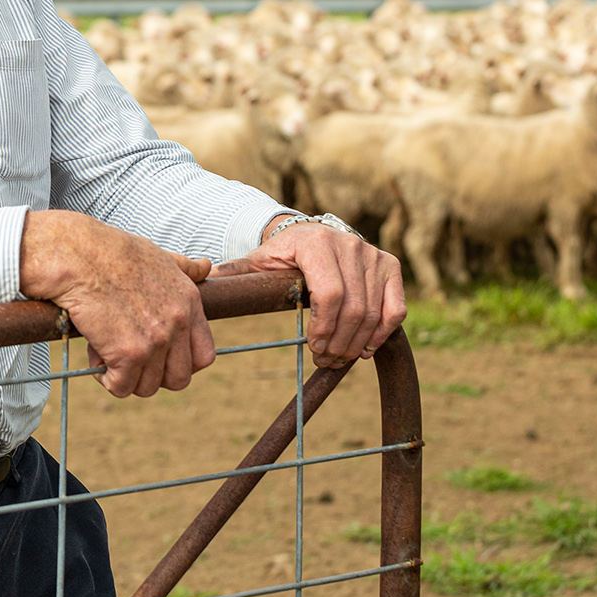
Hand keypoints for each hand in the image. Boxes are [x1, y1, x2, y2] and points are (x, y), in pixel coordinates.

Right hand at [20, 209, 213, 397]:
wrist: (78, 255)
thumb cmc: (110, 251)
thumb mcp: (157, 255)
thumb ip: (184, 267)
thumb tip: (205, 266)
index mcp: (189, 301)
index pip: (204, 356)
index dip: (181, 364)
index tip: (159, 359)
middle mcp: (178, 323)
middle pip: (178, 379)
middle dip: (153, 375)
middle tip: (129, 359)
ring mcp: (155, 341)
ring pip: (148, 387)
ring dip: (125, 376)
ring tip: (107, 349)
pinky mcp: (128, 354)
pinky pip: (121, 387)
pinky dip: (106, 378)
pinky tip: (95, 353)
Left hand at [211, 221, 405, 368]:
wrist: (308, 236)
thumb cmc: (280, 257)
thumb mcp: (256, 263)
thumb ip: (234, 276)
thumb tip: (201, 283)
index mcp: (314, 243)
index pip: (330, 294)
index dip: (324, 328)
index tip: (313, 348)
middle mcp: (348, 244)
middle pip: (354, 307)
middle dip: (339, 342)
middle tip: (324, 360)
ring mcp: (372, 254)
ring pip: (374, 311)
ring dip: (358, 343)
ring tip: (339, 358)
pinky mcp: (389, 266)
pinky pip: (395, 307)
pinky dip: (383, 332)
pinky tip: (364, 346)